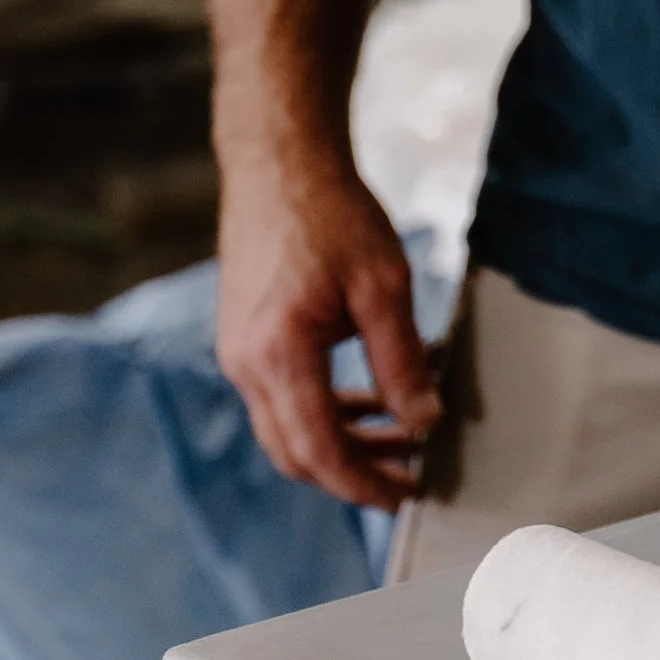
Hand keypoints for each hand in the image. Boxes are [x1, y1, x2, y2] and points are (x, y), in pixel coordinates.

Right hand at [215, 148, 439, 507]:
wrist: (278, 162)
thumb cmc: (331, 213)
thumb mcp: (383, 286)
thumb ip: (401, 361)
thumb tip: (423, 422)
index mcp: (278, 353)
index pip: (320, 448)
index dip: (363, 483)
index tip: (404, 497)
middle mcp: (244, 363)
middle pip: (295, 452)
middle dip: (352, 475)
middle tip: (407, 481)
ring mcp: (236, 352)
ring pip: (285, 428)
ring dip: (341, 444)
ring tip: (402, 441)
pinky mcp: (242, 338)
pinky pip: (280, 397)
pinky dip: (323, 412)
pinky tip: (370, 404)